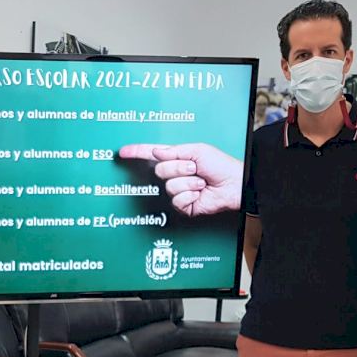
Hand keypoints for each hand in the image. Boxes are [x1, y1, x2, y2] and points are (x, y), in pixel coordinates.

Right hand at [118, 142, 243, 216]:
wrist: (234, 184)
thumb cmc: (219, 165)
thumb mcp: (196, 150)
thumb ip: (173, 151)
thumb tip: (156, 152)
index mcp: (176, 158)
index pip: (152, 155)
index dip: (137, 153)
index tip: (122, 152)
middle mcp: (174, 175)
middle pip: (160, 171)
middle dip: (178, 168)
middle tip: (194, 168)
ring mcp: (178, 191)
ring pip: (170, 186)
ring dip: (188, 181)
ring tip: (201, 182)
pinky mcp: (183, 206)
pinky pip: (177, 199)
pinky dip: (191, 194)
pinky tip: (200, 193)